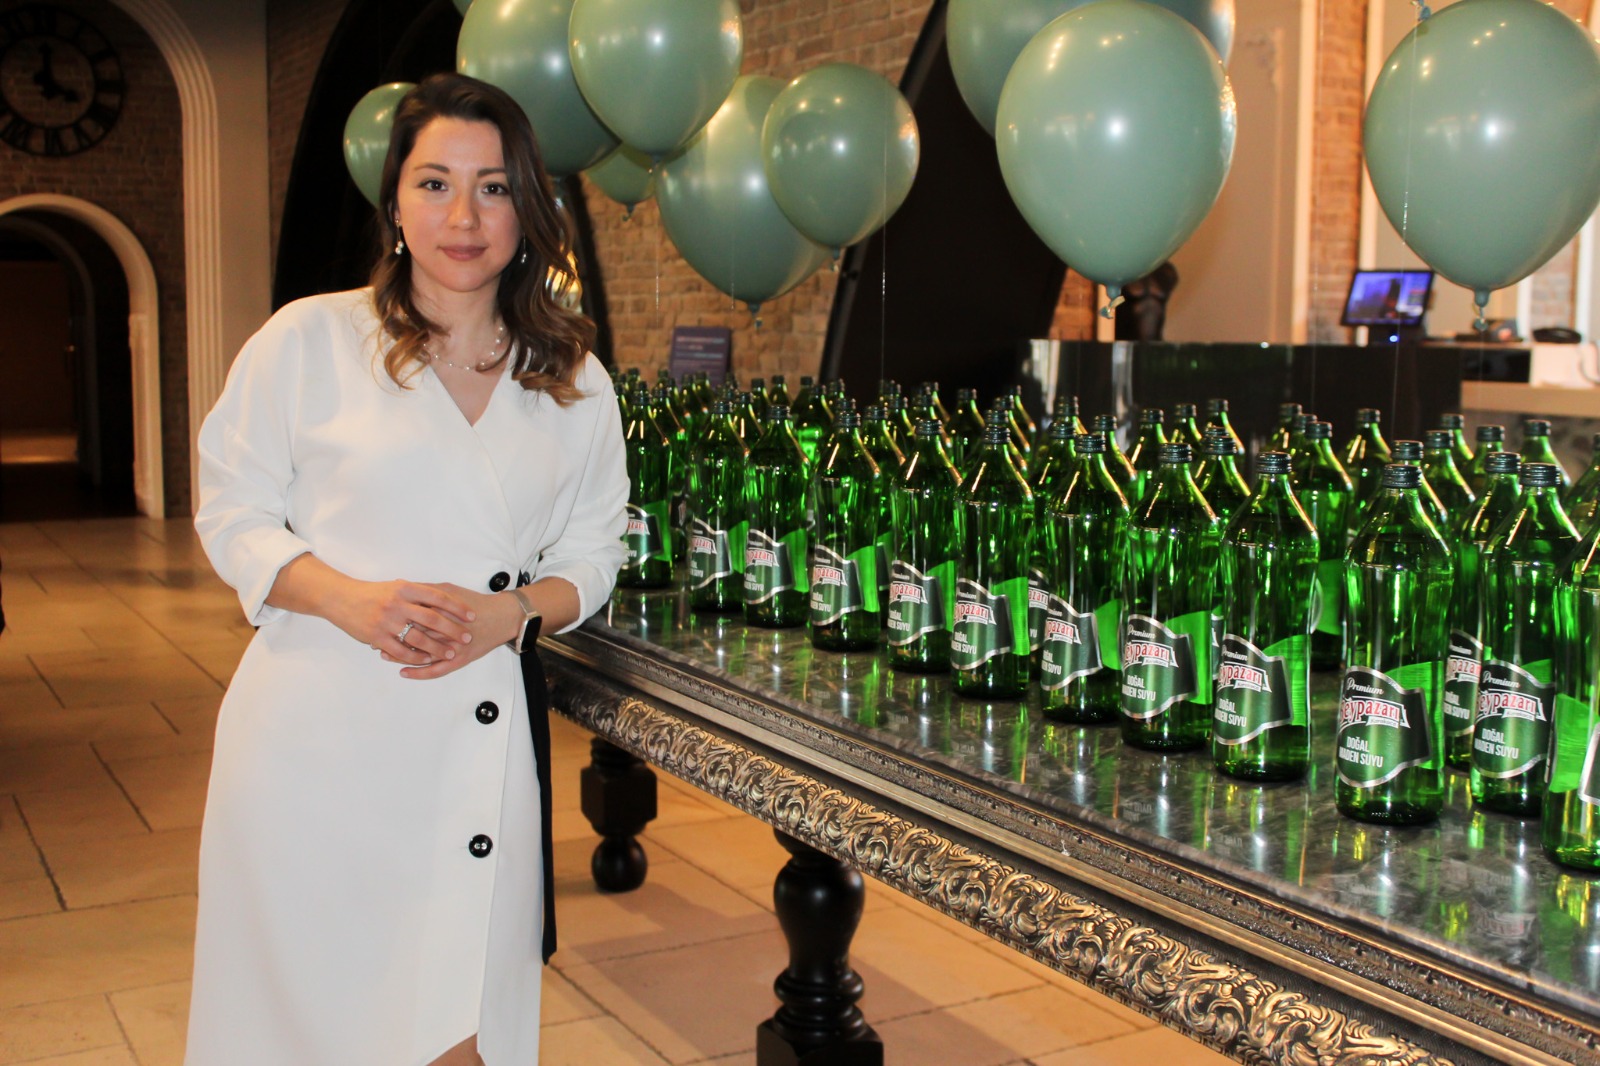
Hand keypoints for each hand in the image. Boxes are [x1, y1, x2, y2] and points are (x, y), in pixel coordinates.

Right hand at [327, 578, 477, 668]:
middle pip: (432, 619)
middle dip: (452, 629)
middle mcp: (396, 605)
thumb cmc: (373, 593)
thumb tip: (444, 598)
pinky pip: (401, 651)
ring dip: (437, 648)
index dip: (456, 607)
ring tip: (451, 653)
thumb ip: (418, 593)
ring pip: (418, 638)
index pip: (437, 597)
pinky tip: (427, 660)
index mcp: (404, 589)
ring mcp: (386, 622)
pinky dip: (416, 657)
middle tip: (467, 637)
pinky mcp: (377, 638)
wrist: (341, 599)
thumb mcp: (396, 587)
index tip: (471, 615)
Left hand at [384, 583, 521, 680]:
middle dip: (391, 637)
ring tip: (383, 654)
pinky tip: (404, 672)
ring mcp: (451, 647)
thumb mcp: (450, 590)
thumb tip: (402, 585)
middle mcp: (444, 630)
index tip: (376, 618)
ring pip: (420, 654)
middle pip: (411, 635)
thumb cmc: (475, 603)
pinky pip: (435, 670)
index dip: (392, 618)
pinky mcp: (458, 660)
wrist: (501, 618)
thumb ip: (426, 589)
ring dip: (400, 656)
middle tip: (372, 638)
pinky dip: (418, 673)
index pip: (410, 615)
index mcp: (440, 611)